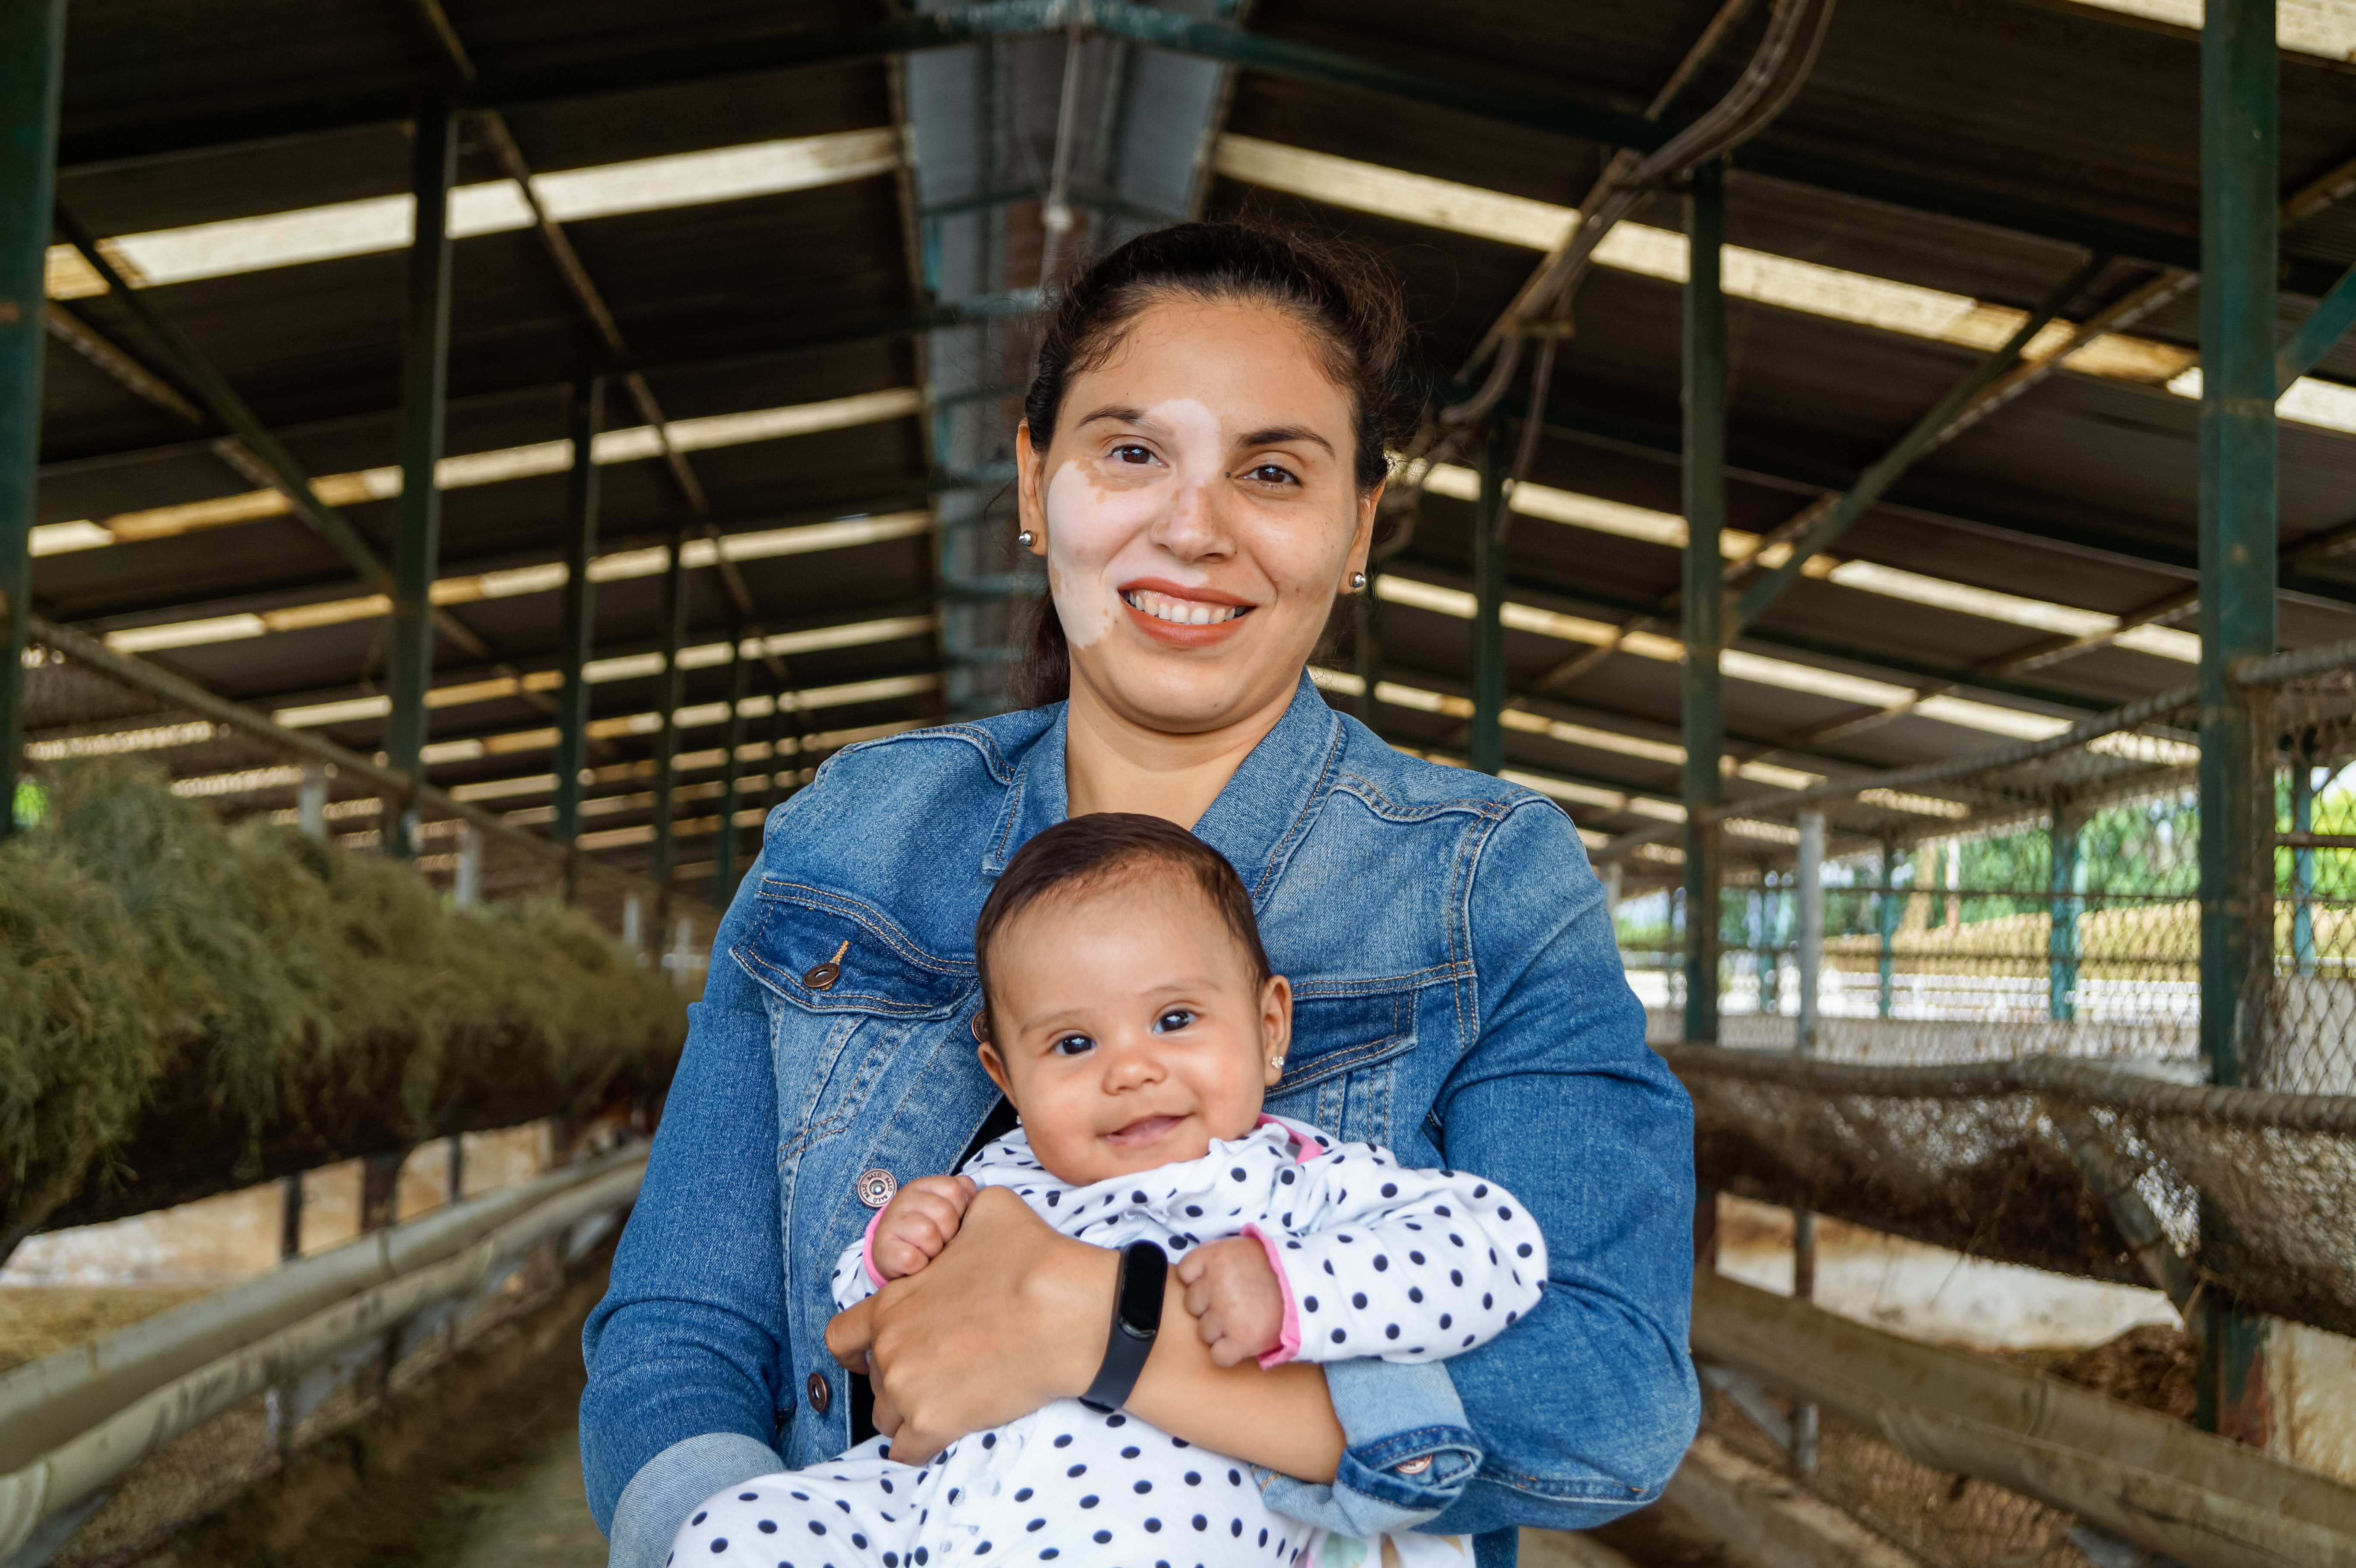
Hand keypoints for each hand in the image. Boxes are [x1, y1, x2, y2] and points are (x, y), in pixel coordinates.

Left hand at [824, 1185, 1116, 1463]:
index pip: (842, 1335)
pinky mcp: (935, 1422)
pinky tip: (942, 1432)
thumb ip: (960, 1216)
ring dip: (907, 1411)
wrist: (1066, 1313)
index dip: (857, 1346)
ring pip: (885, 1417)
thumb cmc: (1032, 1260)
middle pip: (872, 1378)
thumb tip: (965, 1204)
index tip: (871, 1354)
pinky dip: (919, 1445)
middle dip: (898, 1376)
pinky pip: (906, 1451)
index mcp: (892, 1302)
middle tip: (935, 1370)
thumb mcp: (989, 1210)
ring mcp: (908, 1389)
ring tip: (944, 1398)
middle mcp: (891, 1348)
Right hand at [870, 1175, 977, 1279]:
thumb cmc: (928, 1231)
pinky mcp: (884, 1249)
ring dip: (934, 1250)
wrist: (895, 1256)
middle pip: (944, 1212)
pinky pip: (912, 1258)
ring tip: (928, 1251)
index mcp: (923, 1185)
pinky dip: (919, 1265)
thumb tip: (973, 1196)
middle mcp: (903, 1198)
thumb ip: (962, 1196)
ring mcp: (891, 1222)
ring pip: (928, 1233)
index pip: (955, 1189)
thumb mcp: (946, 1207)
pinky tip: (916, 1262)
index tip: (951, 1221)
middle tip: (940, 1239)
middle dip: (949, 1233)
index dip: (960, 1210)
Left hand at [1177, 1237, 1284, 1366]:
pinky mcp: (1241, 1339)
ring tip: (1245, 1319)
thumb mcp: (1242, 1246)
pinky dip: (1229, 1353)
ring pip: (1204, 1332)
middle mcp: (1216, 1284)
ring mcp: (1226, 1313)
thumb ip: (1215, 1254)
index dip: (1200, 1281)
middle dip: (1210, 1307)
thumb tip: (1193, 1271)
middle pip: (1192, 1305)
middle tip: (1235, 1303)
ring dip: (1221, 1330)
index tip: (1217, 1284)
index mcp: (1215, 1257)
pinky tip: (1243, 1341)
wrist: (1310, 1284)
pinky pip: (1218, 1356)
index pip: (1186, 1273)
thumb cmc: (1275, 1267)